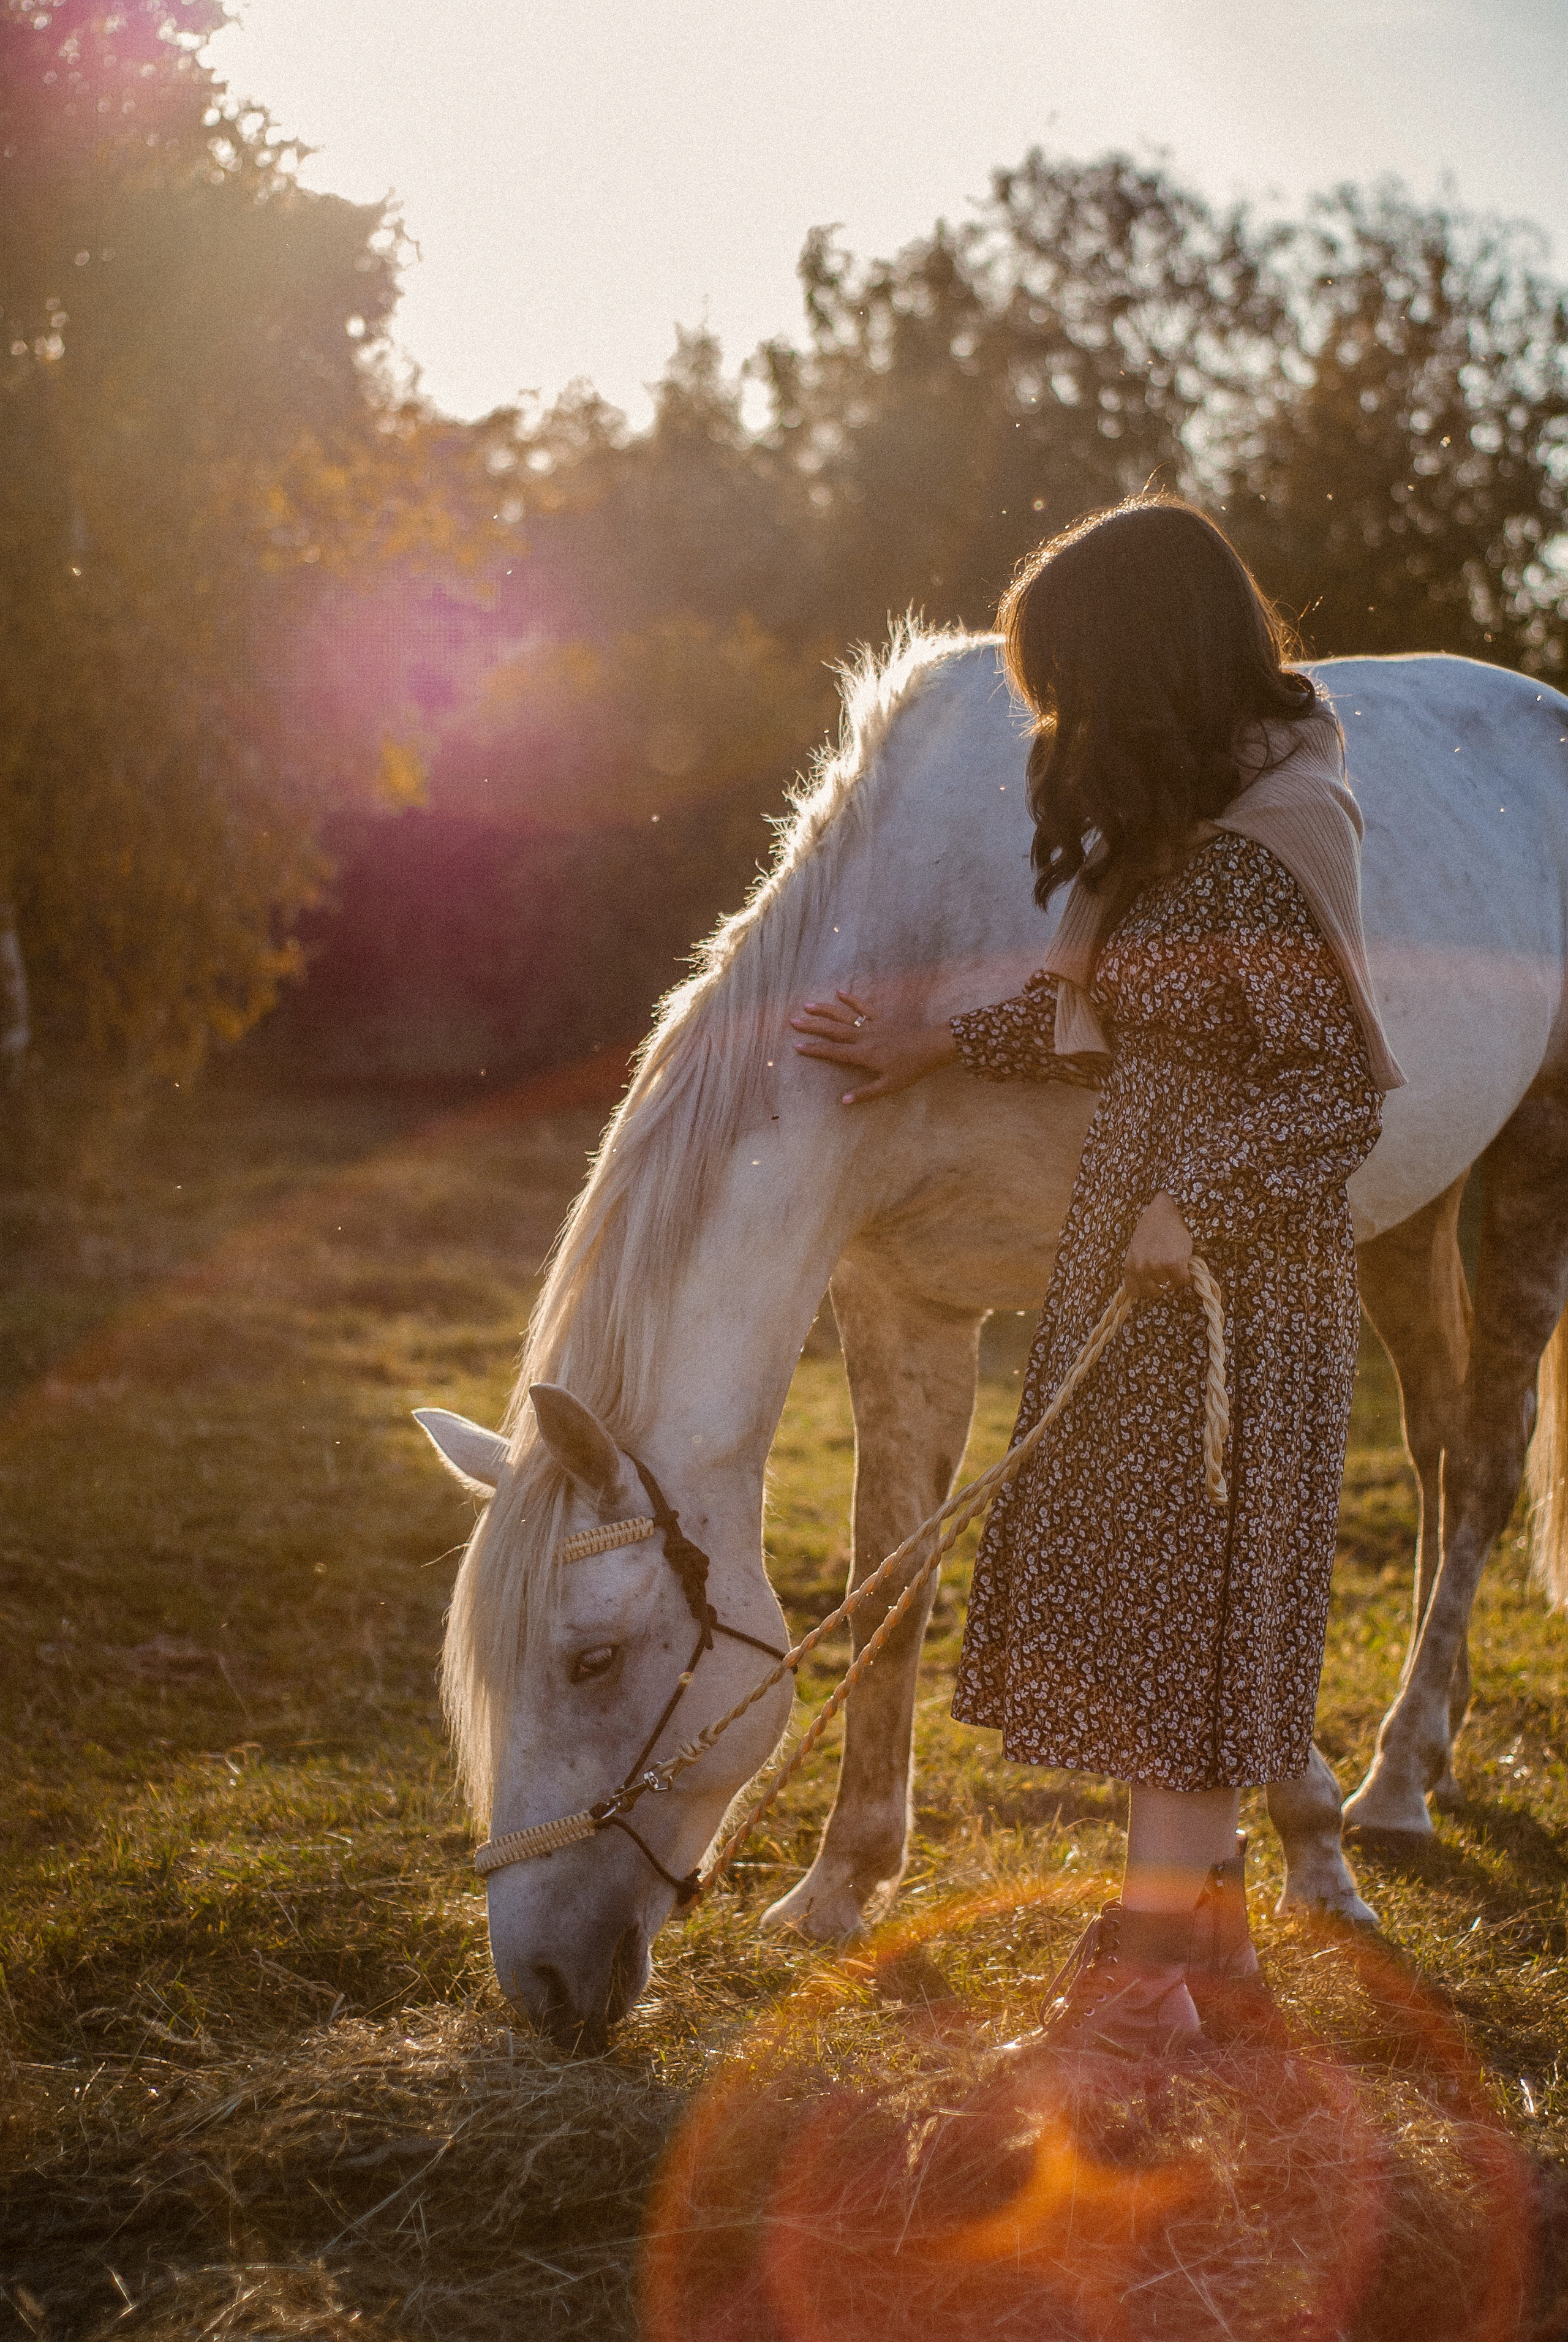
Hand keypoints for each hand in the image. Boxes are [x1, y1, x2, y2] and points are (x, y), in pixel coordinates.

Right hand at [789, 988, 958, 1105]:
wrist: (931, 1047)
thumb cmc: (911, 1069)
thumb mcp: (889, 1086)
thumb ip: (865, 1093)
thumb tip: (843, 1101)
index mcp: (864, 1055)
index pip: (834, 1052)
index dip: (815, 1050)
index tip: (797, 1046)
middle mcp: (864, 1037)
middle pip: (834, 1030)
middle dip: (812, 1026)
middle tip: (793, 1021)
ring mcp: (872, 1025)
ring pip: (844, 1015)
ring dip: (825, 1010)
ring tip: (808, 1005)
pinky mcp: (882, 1017)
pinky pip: (864, 1006)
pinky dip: (851, 999)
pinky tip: (839, 992)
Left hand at [1123, 1193, 1193, 1298]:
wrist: (1164, 1211)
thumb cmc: (1151, 1231)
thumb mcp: (1136, 1252)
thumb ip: (1138, 1270)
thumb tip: (1147, 1290)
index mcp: (1129, 1266)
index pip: (1135, 1292)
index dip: (1147, 1288)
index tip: (1153, 1280)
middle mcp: (1141, 1268)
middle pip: (1154, 1292)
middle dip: (1162, 1284)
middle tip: (1166, 1269)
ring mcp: (1157, 1266)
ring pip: (1170, 1286)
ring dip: (1175, 1277)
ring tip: (1174, 1259)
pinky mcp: (1174, 1263)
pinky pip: (1183, 1281)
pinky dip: (1186, 1274)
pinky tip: (1183, 1261)